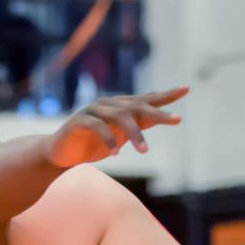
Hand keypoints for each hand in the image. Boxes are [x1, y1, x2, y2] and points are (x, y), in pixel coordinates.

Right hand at [45, 88, 188, 167]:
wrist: (59, 154)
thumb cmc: (91, 145)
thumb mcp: (119, 136)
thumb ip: (137, 125)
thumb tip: (162, 117)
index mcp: (118, 107)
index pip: (145, 99)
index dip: (165, 95)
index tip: (186, 89)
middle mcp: (107, 104)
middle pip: (136, 106)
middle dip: (157, 113)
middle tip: (176, 121)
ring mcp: (92, 110)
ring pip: (119, 115)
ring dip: (134, 133)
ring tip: (143, 151)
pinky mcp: (78, 121)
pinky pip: (97, 126)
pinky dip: (108, 138)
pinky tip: (116, 152)